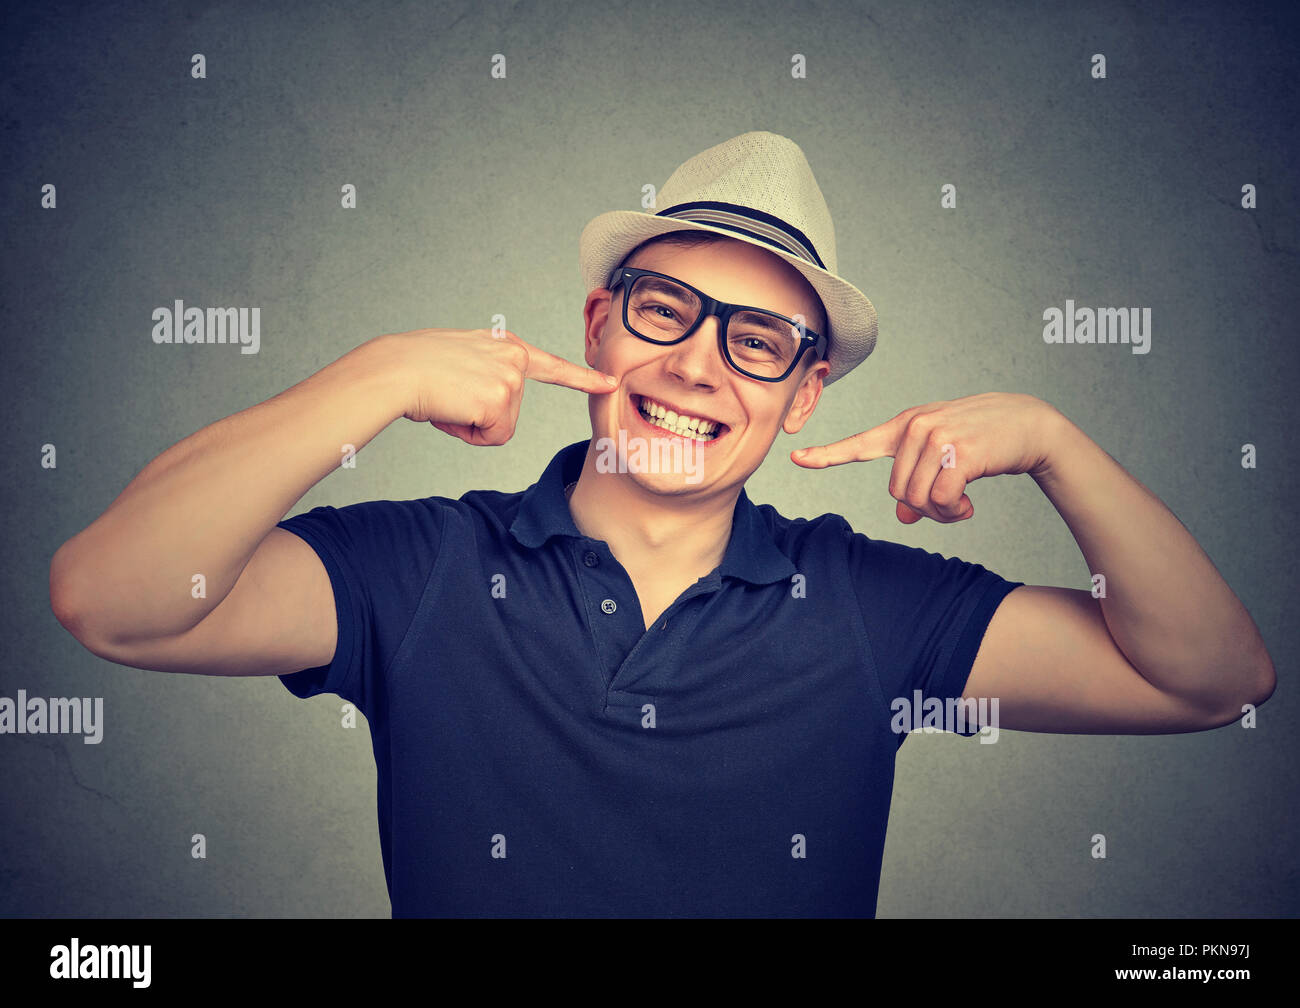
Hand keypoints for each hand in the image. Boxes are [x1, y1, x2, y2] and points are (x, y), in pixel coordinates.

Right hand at [383, 327, 618, 445]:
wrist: (394, 370)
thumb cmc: (413, 366)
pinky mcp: (500, 400)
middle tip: (449, 395)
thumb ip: (484, 371)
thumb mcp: (460, 358)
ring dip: (470, 424)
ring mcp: (510, 379)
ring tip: (446, 399)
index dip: (582, 378)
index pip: (550, 365)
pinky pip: (490, 438)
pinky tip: (449, 409)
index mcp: (505, 346)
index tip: (610, 382)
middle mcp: (513, 358)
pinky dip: (466, 433)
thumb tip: (486, 396)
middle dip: (479, 416)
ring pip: (499, 428)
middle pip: (510, 413)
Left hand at [790, 393, 1063, 523]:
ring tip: (960, 503)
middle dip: (922, 508)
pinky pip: (940, 500)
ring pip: (916, 499)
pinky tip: (969, 504)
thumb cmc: (984, 442)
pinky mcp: (957, 452)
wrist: (1029, 424)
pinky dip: (953, 511)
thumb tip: (903, 518)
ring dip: (940, 512)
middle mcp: (915, 427)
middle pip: (897, 492)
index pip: (860, 444)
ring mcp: (935, 437)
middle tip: (949, 503)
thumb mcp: (945, 458)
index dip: (827, 455)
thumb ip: (918, 481)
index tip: (796, 458)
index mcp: (906, 426)